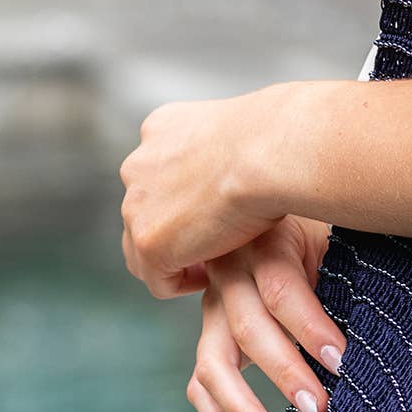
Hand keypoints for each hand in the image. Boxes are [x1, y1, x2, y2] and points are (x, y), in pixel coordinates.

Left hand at [120, 97, 281, 297]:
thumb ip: (223, 150)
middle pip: (143, 211)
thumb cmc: (274, 141)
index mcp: (161, 129)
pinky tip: (211, 277)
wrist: (268, 154)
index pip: (158, 174)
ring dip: (174, 259)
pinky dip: (182, 283)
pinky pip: (157, 279)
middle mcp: (139, 164)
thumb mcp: (239, 132)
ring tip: (211, 266)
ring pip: (142, 247)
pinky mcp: (148, 241)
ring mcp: (137, 205)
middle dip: (174, 229)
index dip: (185, 200)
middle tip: (214, 243)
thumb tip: (242, 168)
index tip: (216, 213)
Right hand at [187, 215, 344, 411]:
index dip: (310, 327)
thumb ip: (347, 272)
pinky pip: (201, 385)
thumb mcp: (335, 242)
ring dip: (244, 410)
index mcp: (265, 245)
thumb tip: (378, 328)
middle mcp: (229, 276)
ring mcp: (214, 310)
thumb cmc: (327, 239)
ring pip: (213, 364)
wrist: (282, 222)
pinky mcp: (210, 339)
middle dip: (285, 373)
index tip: (342, 363)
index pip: (282, 289)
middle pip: (248, 328)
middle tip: (320, 410)